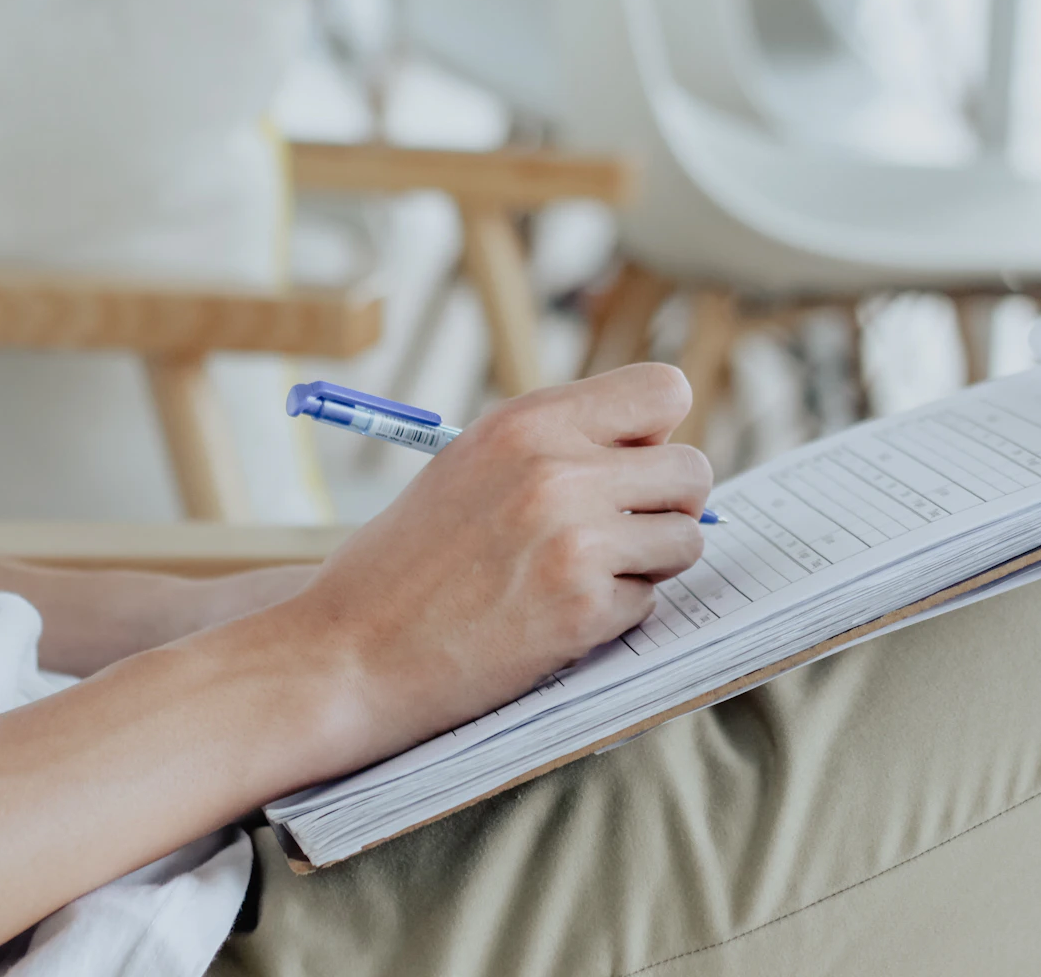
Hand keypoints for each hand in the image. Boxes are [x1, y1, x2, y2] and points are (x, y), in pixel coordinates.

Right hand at [263, 363, 711, 783]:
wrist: (346, 651)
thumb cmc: (404, 565)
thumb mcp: (473, 466)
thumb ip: (559, 446)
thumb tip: (654, 451)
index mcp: (528, 421)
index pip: (666, 389)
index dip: (658, 433)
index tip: (628, 465)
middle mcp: (558, 468)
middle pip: (694, 468)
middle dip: (667, 506)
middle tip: (619, 534)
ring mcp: (575, 538)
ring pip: (686, 539)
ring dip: (647, 565)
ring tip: (579, 578)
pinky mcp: (582, 608)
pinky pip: (650, 602)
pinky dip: (613, 616)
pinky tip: (552, 619)